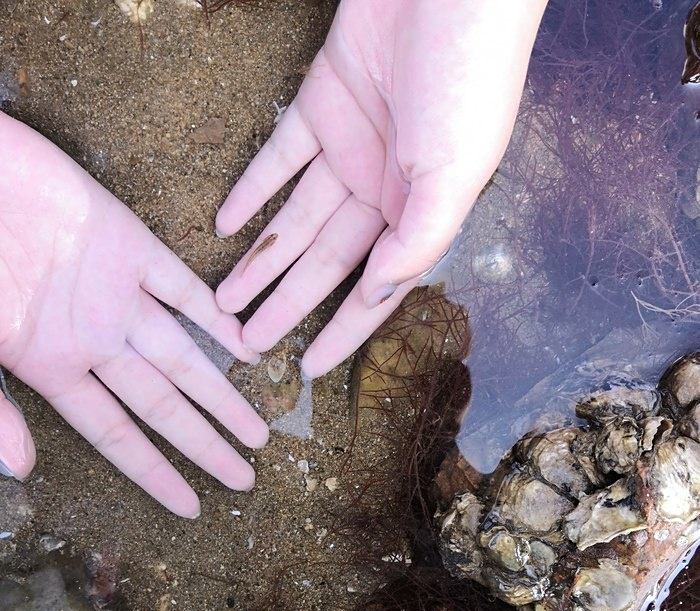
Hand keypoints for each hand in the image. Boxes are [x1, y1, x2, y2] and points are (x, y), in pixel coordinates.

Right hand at [0, 114, 267, 517]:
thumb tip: (22, 469)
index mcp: (52, 367)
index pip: (116, 435)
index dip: (154, 472)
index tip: (192, 506)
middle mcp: (93, 338)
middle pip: (162, 404)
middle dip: (204, 443)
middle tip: (246, 480)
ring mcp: (113, 291)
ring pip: (182, 354)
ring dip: (221, 392)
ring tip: (259, 432)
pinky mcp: (127, 240)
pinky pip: (183, 286)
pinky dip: (214, 315)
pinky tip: (248, 346)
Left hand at [215, 0, 547, 376]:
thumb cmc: (471, 80)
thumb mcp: (456, 175)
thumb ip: (417, 240)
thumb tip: (376, 292)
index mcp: (419, 214)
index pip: (373, 290)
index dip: (341, 333)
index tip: (307, 371)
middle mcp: (382, 190)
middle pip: (324, 263)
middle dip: (285, 304)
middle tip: (244, 344)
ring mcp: (349, 147)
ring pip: (294, 219)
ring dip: (259, 259)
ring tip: (224, 302)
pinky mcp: (321, 102)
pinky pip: (278, 157)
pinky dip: (251, 187)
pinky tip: (225, 223)